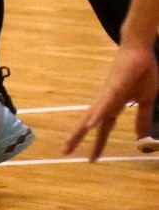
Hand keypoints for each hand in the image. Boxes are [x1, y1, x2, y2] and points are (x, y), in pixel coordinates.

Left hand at [64, 43, 157, 160]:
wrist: (140, 50)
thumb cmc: (142, 72)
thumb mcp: (146, 100)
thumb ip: (142, 118)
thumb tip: (141, 136)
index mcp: (115, 106)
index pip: (104, 128)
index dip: (97, 143)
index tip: (91, 159)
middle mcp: (107, 101)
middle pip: (90, 122)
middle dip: (77, 137)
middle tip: (64, 152)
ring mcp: (109, 93)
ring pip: (92, 114)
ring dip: (82, 128)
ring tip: (71, 142)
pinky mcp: (115, 86)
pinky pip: (105, 103)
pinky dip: (98, 113)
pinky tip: (90, 123)